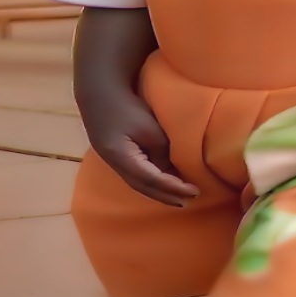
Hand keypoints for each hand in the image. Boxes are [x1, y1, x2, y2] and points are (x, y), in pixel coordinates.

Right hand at [84, 90, 198, 206]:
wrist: (101, 95)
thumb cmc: (128, 108)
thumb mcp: (149, 129)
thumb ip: (161, 152)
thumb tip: (170, 171)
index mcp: (122, 158)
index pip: (152, 179)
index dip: (173, 188)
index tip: (194, 191)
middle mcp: (115, 165)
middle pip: (144, 187)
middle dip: (167, 196)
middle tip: (189, 201)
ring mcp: (114, 162)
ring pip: (139, 184)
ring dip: (159, 193)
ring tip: (179, 198)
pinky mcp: (117, 157)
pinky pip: (136, 176)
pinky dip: (152, 183)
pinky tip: (164, 185)